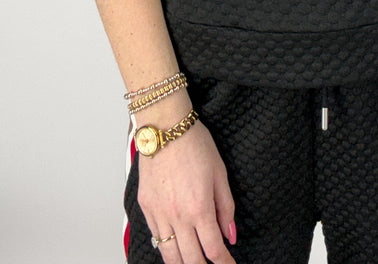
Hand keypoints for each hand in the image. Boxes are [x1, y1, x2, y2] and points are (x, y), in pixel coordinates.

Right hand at [137, 120, 237, 263]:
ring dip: (184, 263)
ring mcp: (159, 213)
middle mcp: (177, 216)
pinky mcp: (146, 207)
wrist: (165, 127)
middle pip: (191, 260)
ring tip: (195, 262)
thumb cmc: (194, 144)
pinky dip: (167, 248)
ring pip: (170, 255)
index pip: (213, 250)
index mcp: (199, 208)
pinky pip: (156, 238)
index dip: (224, 263)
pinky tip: (176, 247)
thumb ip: (226, 208)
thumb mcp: (220, 173)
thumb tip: (230, 235)